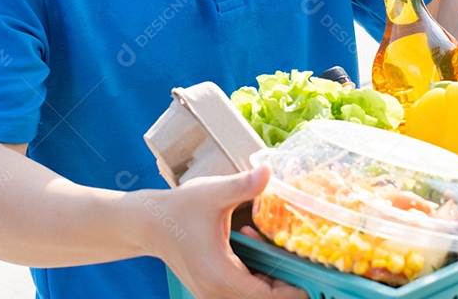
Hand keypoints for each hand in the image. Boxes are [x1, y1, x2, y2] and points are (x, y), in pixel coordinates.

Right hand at [153, 165, 308, 298]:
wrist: (148, 224)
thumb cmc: (180, 208)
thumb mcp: (213, 193)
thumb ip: (243, 186)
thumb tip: (268, 170)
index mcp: (220, 276)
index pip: (266, 297)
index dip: (292, 289)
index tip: (309, 272)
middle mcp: (215, 292)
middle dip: (283, 279)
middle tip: (297, 253)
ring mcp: (211, 294)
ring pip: (252, 295)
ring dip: (268, 275)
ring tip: (265, 241)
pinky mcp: (210, 289)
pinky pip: (240, 289)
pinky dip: (252, 273)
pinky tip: (248, 242)